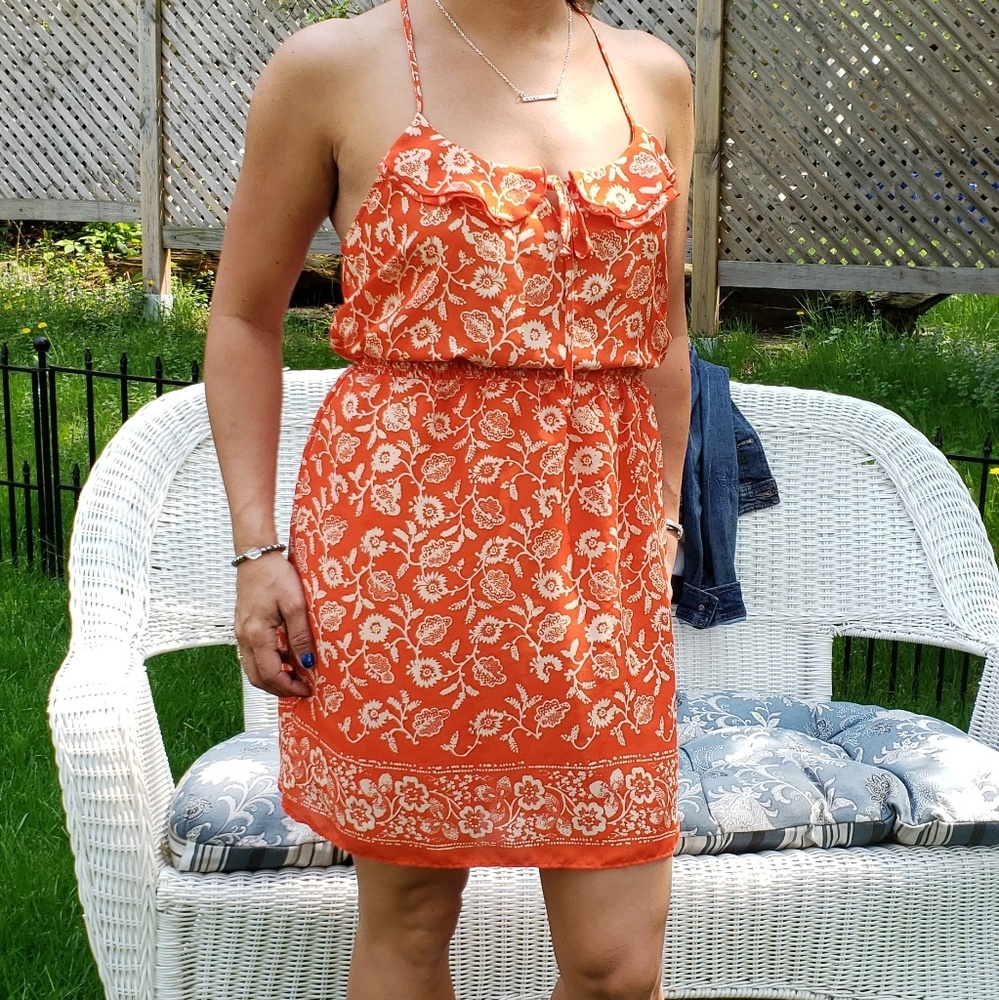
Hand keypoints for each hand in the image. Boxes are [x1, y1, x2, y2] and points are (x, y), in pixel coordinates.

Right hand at [234, 555, 315, 697]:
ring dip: (273, 676)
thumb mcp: (295, 604)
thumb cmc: (275, 575)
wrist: (256, 556)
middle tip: (301, 689)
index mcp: (256, 634)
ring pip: (253, 667)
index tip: (306, 690)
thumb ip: (300, 636)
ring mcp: (241, 632)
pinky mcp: (244, 626)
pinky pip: (253, 654)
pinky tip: (286, 655)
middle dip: (279, 688)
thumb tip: (307, 662)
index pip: (270, 673)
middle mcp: (244, 637)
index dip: (288, 687)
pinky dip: (268, 662)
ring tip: (297, 674)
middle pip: (257, 677)